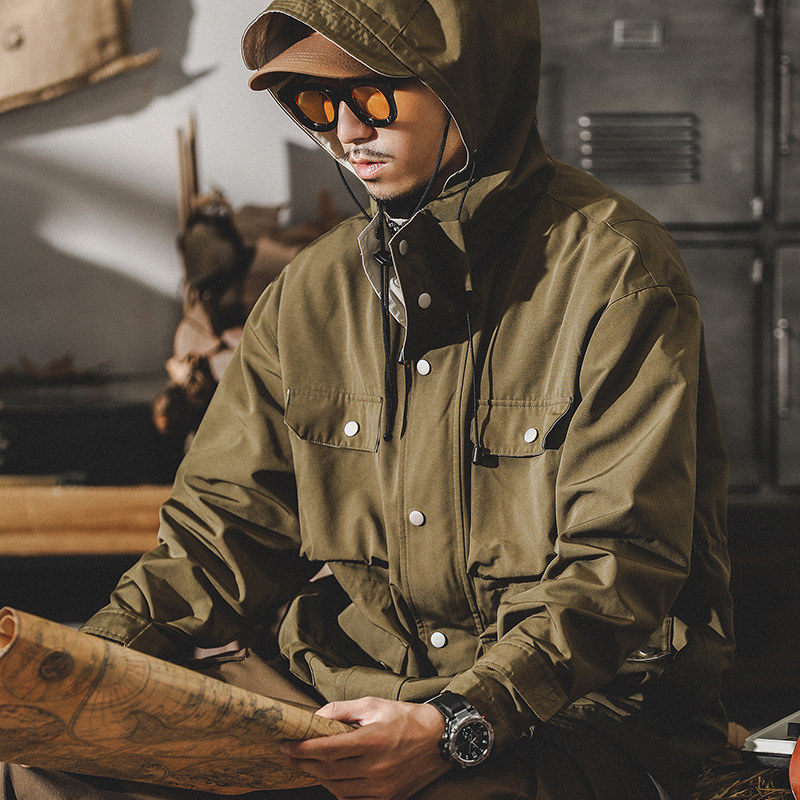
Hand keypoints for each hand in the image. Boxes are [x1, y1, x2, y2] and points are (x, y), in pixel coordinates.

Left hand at [280, 696, 451, 799]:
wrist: (439, 739)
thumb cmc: (405, 718)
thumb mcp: (373, 704)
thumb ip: (341, 710)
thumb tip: (315, 718)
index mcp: (372, 740)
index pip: (326, 749)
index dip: (301, 748)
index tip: (286, 743)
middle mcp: (376, 767)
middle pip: (327, 770)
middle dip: (303, 761)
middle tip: (290, 752)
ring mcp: (381, 787)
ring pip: (337, 788)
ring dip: (318, 776)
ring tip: (309, 762)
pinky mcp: (387, 799)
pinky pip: (352, 799)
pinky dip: (337, 788)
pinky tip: (332, 776)